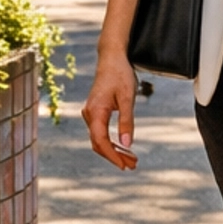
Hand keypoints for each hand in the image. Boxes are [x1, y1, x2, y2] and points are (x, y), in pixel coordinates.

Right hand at [83, 46, 138, 169]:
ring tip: (131, 159)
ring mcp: (90, 113)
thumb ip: (127, 121)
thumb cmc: (120, 74)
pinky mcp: (95, 112)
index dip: (112, 155)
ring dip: (114, 150)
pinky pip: (100, 132)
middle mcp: (89, 114)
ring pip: (99, 139)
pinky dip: (111, 141)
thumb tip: (127, 144)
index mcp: (95, 111)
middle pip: (99, 143)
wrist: (111, 58)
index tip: (124, 165)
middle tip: (133, 165)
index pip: (100, 140)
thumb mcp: (128, 98)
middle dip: (115, 156)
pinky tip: (124, 147)